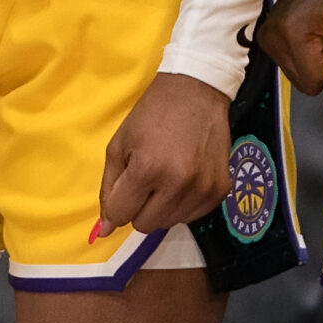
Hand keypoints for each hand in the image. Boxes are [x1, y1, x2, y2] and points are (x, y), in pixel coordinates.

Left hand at [97, 72, 231, 237]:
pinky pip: (192, 216)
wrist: (196, 91)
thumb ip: (109, 188)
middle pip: (145, 226)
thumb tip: (102, 230)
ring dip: (161, 207)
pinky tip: (185, 178)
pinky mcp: (221, 191)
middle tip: (145, 180)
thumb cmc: (151, 115)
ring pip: (169, 223)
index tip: (122, 190)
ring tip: (166, 175)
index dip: (116, 205)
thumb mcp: (119, 145)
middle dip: (138, 208)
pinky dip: (183, 204)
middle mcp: (178, 184)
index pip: (121, 216)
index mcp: (147, 169)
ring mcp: (203, 189)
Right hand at [255, 0, 322, 96]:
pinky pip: (287, 62)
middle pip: (300, 82)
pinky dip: (301, 55)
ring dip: (310, 62)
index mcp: (290, 34)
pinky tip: (308, 34)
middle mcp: (271, 37)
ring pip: (294, 74)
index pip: (310, 83)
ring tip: (320, 33)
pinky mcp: (265, 34)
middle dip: (319, 67)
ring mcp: (265, 35)